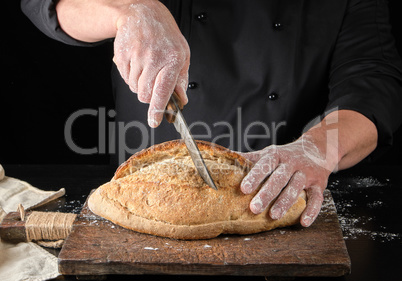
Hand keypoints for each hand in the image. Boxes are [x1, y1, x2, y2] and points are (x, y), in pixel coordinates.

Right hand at [113, 0, 189, 126]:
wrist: (142, 14)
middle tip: (153, 82)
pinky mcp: (122, 57)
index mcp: (171, 60)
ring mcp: (136, 57)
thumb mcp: (182, 55)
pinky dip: (131, 76)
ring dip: (139, 85)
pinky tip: (137, 63)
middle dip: (148, 96)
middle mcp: (153, 59)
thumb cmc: (165, 36)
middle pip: (145, 95)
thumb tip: (181, 100)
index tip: (154, 121)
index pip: (162, 91)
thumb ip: (181, 80)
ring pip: (134, 88)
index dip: (158, 109)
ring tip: (146, 67)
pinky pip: (125, 79)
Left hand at [239, 136, 337, 226]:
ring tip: (273, 216)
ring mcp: (306, 174)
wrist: (317, 148)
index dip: (254, 176)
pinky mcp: (319, 184)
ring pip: (296, 188)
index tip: (243, 188)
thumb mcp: (268, 153)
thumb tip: (224, 157)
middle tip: (254, 208)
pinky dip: (311, 210)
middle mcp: (292, 163)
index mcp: (276, 155)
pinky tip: (303, 222)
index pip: (264, 165)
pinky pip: (317, 198)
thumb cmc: (285, 155)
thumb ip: (248, 158)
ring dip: (285, 203)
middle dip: (267, 194)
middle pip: (279, 178)